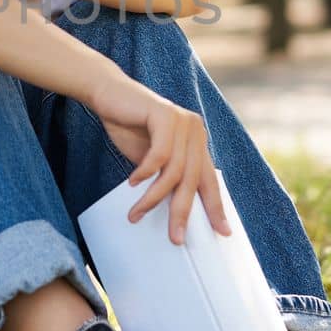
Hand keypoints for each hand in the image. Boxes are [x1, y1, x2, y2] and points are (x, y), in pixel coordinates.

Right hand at [86, 72, 232, 245]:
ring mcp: (182, 121)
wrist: (108, 94)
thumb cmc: (128, 126)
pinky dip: (145, 172)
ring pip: (174, 171)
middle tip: (175, 236)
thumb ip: (165, 176)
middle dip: (183, 211)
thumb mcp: (150, 158)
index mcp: (196, 141)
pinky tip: (133, 181)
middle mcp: (195, 130)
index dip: (216, 206)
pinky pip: (160, 154)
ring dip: (154, 196)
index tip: (222, 231)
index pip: (210, 179)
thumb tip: (173, 211)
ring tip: (137, 212)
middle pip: (193, 179)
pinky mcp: (165, 114)